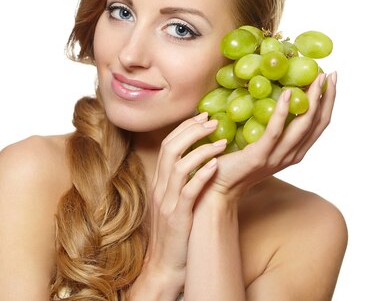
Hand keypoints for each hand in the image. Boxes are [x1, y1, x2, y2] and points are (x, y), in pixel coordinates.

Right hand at [141, 113, 225, 285]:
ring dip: (201, 149)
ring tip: (222, 141)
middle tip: (214, 121)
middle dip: (192, 131)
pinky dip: (202, 175)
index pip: (168, 145)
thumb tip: (203, 161)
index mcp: (159, 183)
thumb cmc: (176, 234)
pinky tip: (216, 165)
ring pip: (179, 166)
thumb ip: (183, 182)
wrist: (165, 266)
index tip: (203, 116)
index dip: (185, 128)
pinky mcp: (178, 217)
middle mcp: (160, 189)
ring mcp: (167, 203)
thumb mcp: (175, 203)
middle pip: (170, 148)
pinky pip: (188, 191)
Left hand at [207, 72, 336, 200]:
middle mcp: (291, 155)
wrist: (218, 187)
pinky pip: (275, 130)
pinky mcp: (260, 155)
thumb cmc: (235, 163)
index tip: (331, 79)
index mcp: (294, 152)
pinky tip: (287, 92)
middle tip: (331, 73)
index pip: (319, 125)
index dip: (328, 102)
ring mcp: (277, 157)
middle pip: (317, 123)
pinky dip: (283, 110)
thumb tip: (270, 94)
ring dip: (312, 98)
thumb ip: (269, 128)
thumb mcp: (259, 145)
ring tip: (316, 77)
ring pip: (303, 124)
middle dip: (327, 97)